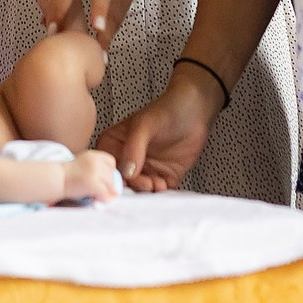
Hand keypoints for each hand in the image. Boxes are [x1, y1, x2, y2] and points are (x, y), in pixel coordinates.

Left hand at [30, 0, 156, 49]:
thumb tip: (46, 23)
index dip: (59, 6)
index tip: (52, 27)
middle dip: (100, 10)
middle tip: (95, 30)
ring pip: (116, 9)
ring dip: (107, 32)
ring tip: (98, 53)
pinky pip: (119, 17)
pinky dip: (111, 31)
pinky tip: (103, 45)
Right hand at [61, 150, 121, 203]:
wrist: (55, 179)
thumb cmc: (66, 175)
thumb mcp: (82, 164)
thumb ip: (95, 169)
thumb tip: (112, 189)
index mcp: (93, 155)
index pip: (111, 162)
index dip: (109, 171)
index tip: (104, 178)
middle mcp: (95, 161)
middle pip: (111, 174)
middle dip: (108, 184)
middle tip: (101, 191)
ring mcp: (94, 172)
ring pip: (110, 184)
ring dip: (106, 191)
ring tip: (97, 195)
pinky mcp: (92, 183)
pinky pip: (104, 193)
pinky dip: (103, 198)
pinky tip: (97, 199)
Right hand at [96, 71, 219, 191]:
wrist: (196, 110)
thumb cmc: (168, 110)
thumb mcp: (145, 124)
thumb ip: (134, 147)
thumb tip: (126, 172)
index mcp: (114, 144)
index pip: (106, 164)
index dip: (111, 175)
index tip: (122, 182)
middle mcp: (128, 159)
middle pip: (122, 182)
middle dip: (133, 186)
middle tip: (145, 183)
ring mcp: (146, 169)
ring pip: (140, 189)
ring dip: (147, 191)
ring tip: (156, 183)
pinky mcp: (164, 176)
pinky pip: (159, 191)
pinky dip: (161, 192)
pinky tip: (164, 184)